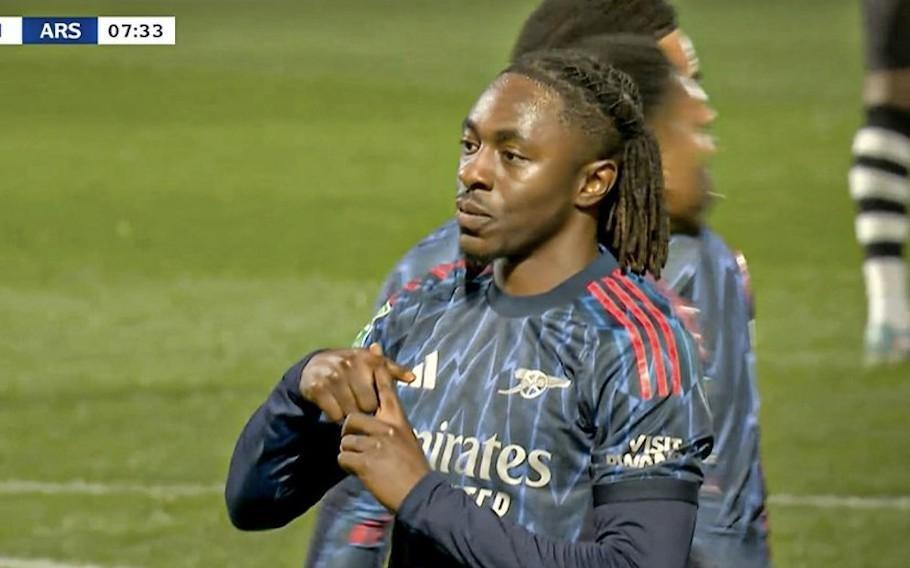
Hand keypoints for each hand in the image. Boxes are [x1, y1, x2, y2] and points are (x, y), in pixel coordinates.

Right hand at [300, 343, 414, 421]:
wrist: (314, 367)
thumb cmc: (351, 367)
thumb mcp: (371, 363)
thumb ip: (392, 370)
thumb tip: (413, 378)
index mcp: (368, 359)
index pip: (382, 389)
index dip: (380, 401)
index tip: (376, 403)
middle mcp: (350, 364)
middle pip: (367, 405)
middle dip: (365, 410)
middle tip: (360, 408)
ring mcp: (333, 376)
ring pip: (351, 412)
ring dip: (350, 415)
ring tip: (348, 408)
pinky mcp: (318, 388)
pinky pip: (334, 415)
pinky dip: (335, 416)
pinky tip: (335, 409)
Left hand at [337, 370, 429, 511]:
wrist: (419, 494)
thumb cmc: (413, 469)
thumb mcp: (407, 440)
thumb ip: (392, 426)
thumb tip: (380, 418)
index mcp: (398, 420)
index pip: (386, 389)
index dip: (378, 370)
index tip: (374, 350)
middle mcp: (387, 427)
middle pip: (352, 418)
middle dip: (349, 433)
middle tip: (359, 448)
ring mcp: (375, 444)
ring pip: (345, 441)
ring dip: (349, 453)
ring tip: (364, 464)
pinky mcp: (365, 461)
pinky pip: (343, 457)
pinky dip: (348, 467)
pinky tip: (360, 472)